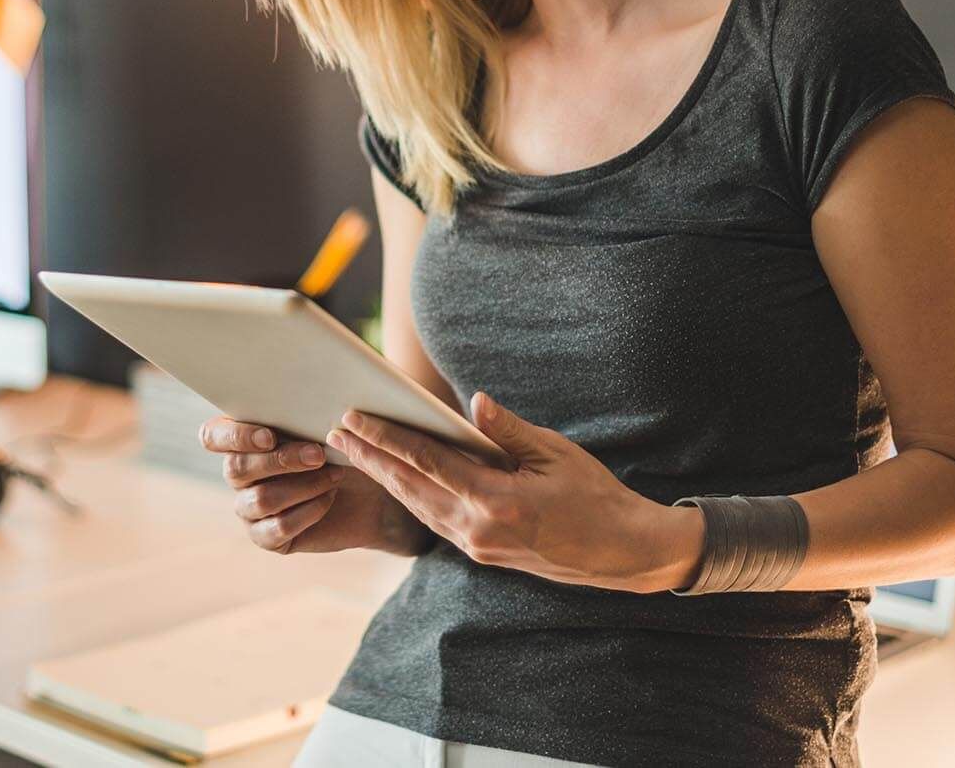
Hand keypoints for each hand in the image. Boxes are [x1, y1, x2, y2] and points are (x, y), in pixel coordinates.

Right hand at [199, 417, 432, 556]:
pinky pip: (276, 529)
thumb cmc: (344, 443)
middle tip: (319, 453)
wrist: (370, 489)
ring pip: (260, 500)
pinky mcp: (268, 537)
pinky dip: (307, 512)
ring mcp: (249, 507)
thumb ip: (312, 401)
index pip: (212, 436)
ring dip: (301, 486)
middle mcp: (238, 473)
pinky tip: (329, 498)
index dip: (234, 436)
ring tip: (334, 475)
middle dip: (280, 460)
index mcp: (240, 437)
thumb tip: (316, 372)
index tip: (270, 435)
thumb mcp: (330, 418)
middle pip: (236, 469)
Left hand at [328, 393, 703, 592]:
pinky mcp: (481, 551)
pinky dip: (409, 497)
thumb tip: (473, 403)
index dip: (385, 439)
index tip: (354, 419)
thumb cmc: (594, 494)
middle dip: (369, 458)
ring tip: (352, 453)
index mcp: (495, 501)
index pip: (426, 463)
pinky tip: (394, 480)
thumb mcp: (555, 453)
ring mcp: (477, 545)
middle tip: (333, 433)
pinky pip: (434, 520)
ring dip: (383, 478)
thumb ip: (507, 430)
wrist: (621, 551)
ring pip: (417, 507)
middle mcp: (477, 528)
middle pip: (409, 487)